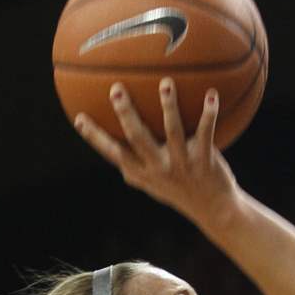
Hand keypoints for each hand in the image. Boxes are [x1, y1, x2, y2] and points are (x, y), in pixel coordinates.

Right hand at [74, 78, 240, 227]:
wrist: (215, 210)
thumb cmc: (181, 192)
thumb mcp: (153, 186)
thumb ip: (134, 170)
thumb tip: (111, 154)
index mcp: (143, 173)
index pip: (114, 154)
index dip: (95, 138)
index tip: (79, 118)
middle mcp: (159, 169)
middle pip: (138, 139)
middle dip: (126, 114)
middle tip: (116, 90)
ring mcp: (182, 164)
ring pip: (173, 131)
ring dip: (168, 106)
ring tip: (165, 84)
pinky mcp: (205, 161)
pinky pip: (206, 132)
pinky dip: (209, 114)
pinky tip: (211, 95)